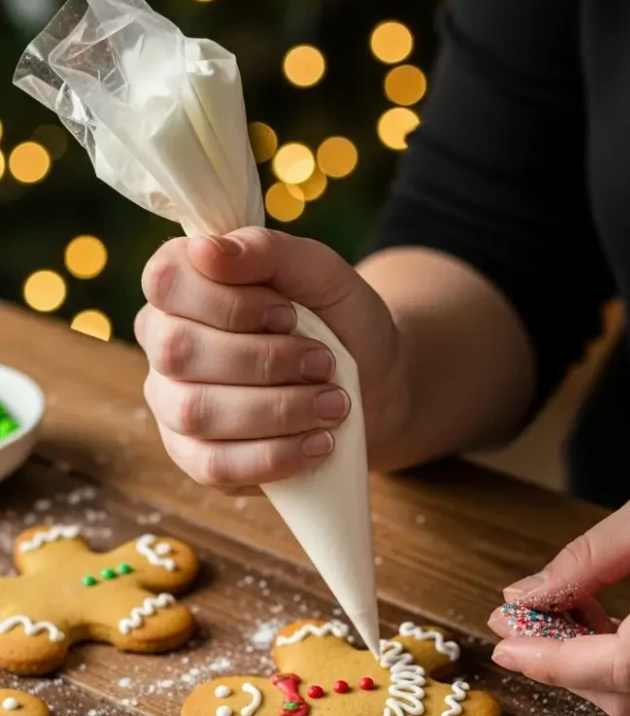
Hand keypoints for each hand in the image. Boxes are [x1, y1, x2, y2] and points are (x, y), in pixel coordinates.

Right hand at [135, 228, 407, 490]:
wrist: (377, 385)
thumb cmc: (341, 322)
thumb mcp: (322, 273)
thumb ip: (268, 251)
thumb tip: (206, 249)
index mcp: (185, 287)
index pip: (166, 281)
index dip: (228, 302)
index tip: (288, 313)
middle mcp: (166, 344)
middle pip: (179, 351)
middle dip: (264, 360)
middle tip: (325, 364)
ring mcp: (173, 405)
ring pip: (196, 412)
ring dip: (277, 410)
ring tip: (334, 404)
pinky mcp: (196, 458)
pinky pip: (213, 466)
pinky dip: (273, 456)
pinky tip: (319, 444)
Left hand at [489, 442, 629, 715]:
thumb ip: (590, 556)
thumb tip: (526, 597)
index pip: (627, 661)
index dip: (558, 662)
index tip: (508, 643)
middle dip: (564, 671)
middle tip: (519, 628)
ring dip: (593, 671)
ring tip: (558, 618)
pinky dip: (628, 668)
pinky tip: (601, 625)